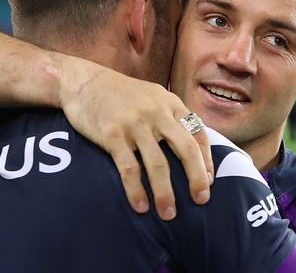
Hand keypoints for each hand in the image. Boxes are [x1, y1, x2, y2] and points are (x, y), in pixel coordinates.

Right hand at [59, 60, 213, 220]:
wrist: (85, 81)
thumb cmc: (122, 94)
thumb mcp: (153, 96)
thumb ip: (171, 116)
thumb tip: (190, 148)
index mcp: (171, 103)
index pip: (199, 133)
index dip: (207, 160)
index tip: (210, 181)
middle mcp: (157, 113)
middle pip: (186, 149)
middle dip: (197, 178)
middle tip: (201, 200)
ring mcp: (135, 124)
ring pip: (158, 164)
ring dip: (165, 193)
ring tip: (168, 214)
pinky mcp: (112, 134)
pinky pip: (129, 168)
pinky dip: (136, 190)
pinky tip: (140, 206)